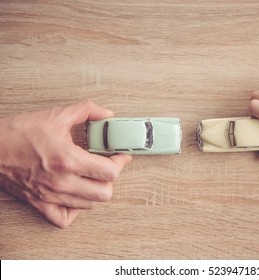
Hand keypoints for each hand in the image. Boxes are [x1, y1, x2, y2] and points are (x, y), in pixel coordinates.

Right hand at [0, 100, 131, 227]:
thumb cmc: (18, 134)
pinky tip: (76, 196)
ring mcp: (51, 196)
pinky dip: (75, 210)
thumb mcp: (56, 115)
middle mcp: (62, 182)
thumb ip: (86, 110)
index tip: (120, 156)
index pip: (110, 172)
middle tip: (107, 167)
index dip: (120, 163)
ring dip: (96, 192)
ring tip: (93, 178)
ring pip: (89, 206)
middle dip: (111, 179)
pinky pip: (64, 219)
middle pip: (104, 194)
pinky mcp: (40, 204)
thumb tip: (107, 114)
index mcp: (68, 160)